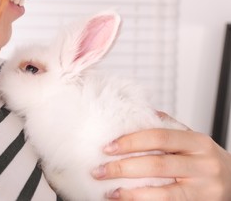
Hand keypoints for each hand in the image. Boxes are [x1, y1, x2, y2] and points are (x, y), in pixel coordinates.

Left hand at [92, 115, 230, 199]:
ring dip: (131, 192)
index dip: (131, 141)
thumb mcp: (191, 140)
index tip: (107, 147)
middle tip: (99, 170)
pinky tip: (127, 200)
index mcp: (197, 142)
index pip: (159, 137)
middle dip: (123, 168)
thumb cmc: (204, 159)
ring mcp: (204, 188)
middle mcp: (204, 164)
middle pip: (157, 165)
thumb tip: (136, 111)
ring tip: (109, 191)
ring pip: (163, 192)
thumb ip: (167, 127)